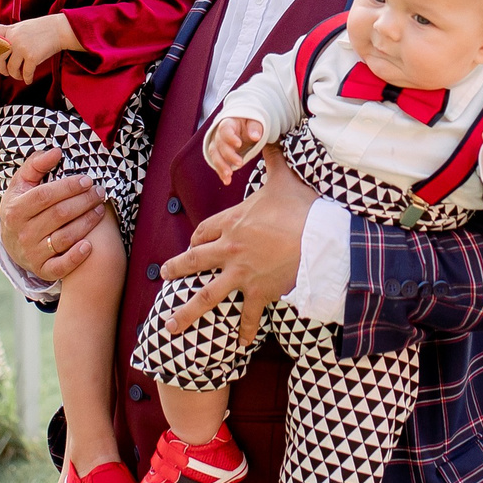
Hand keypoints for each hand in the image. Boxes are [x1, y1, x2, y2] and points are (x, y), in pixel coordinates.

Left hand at [0, 15, 74, 84]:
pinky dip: (27, 78)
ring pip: (12, 69)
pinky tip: (29, 79)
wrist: (59, 29)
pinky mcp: (32, 57)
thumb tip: (1, 51)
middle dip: (2, 69)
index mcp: (10, 30)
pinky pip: (26, 73)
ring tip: (20, 75)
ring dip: (16, 75)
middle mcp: (13, 38)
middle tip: (7, 72)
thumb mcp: (22, 27)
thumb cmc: (41, 29)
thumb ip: (11, 35)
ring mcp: (22, 48)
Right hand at [0, 147, 105, 284]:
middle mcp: (22, 233)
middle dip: (84, 201)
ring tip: (100, 210)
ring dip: (87, 223)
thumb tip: (56, 151)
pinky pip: (61, 267)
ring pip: (65, 238)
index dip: (69, 187)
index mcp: (15, 210)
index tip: (87, 180)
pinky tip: (90, 245)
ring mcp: (32, 253)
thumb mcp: (21, 184)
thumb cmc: (21, 206)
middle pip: (59, 215)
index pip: (46, 196)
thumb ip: (36, 165)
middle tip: (100, 192)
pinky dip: (76, 257)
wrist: (11, 243)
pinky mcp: (42, 270)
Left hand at [162, 147, 316, 346]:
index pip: (204, 231)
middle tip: (164, 275)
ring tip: (170, 325)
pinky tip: (239, 344)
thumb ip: (272, 158)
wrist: (319, 237)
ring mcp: (241, 273)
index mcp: (232, 222)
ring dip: (186, 311)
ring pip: (206, 296)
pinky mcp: (258, 291)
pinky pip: (247, 315)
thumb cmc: (300, 208)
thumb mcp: (282, 178)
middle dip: (176, 269)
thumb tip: (267, 138)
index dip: (196, 237)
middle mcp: (229, 249)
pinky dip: (244, 330)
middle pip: (193, 260)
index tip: (192, 243)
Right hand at [203, 116, 266, 181]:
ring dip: (221, 166)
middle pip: (219, 144)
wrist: (243, 127)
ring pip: (215, 155)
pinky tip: (227, 181)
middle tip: (240, 163)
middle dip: (228, 155)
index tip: (239, 144)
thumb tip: (255, 136)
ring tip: (229, 176)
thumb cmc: (248, 124)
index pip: (225, 129)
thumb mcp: (254, 122)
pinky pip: (217, 164)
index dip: (230, 137)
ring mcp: (217, 145)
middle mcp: (219, 134)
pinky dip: (221, 173)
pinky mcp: (219, 155)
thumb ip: (255, 128)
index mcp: (228, 123)